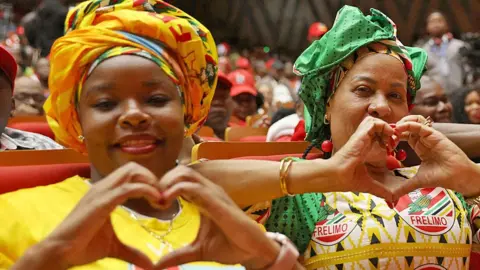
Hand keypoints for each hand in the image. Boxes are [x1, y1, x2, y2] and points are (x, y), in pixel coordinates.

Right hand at [32, 162, 160, 268]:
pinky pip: (128, 188)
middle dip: (152, 178)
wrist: (60, 252)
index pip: (131, 173)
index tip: (160, 199)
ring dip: (151, 182)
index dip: (149, 182)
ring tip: (160, 199)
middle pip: (133, 167)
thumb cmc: (83, 246)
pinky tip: (155, 200)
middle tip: (162, 197)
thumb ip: (133, 252)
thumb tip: (150, 265)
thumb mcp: (114, 248)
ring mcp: (102, 192)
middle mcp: (104, 187)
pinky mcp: (102, 201)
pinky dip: (146, 190)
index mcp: (106, 192)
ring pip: (132, 172)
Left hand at [154, 166, 281, 268]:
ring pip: (185, 174)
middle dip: (162, 181)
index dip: (163, 186)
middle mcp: (208, 191)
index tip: (152, 203)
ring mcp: (213, 194)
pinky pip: (194, 188)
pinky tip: (166, 202)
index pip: (180, 179)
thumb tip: (157, 265)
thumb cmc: (230, 246)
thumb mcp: (197, 251)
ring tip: (158, 201)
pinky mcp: (218, 201)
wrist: (253, 252)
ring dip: (166, 183)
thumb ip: (178, 254)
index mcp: (203, 198)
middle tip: (152, 201)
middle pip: (180, 171)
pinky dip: (176, 190)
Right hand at [327, 116, 396, 200]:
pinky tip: (389, 136)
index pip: (376, 137)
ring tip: (392, 138)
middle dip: (389, 132)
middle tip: (394, 143)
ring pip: (375, 121)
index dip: (387, 140)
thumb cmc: (348, 179)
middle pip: (377, 127)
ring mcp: (361, 136)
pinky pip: (374, 122)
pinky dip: (384, 126)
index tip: (393, 150)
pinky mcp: (361, 134)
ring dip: (386, 127)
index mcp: (363, 149)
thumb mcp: (369, 184)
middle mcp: (362, 141)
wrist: (338, 176)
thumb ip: (381, 190)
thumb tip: (392, 200)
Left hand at [392, 116, 479, 197]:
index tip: (383, 142)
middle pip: (406, 126)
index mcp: (419, 147)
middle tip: (385, 134)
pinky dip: (409, 124)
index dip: (393, 137)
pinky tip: (400, 128)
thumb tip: (392, 197)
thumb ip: (404, 186)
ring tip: (392, 130)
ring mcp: (429, 136)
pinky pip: (420, 125)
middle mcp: (423, 140)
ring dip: (401, 123)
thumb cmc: (441, 177)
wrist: (458, 177)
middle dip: (394, 128)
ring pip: (413, 122)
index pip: (403, 136)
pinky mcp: (434, 134)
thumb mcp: (418, 181)